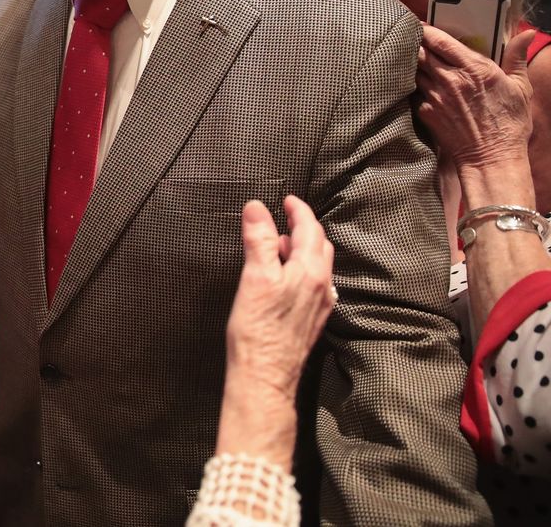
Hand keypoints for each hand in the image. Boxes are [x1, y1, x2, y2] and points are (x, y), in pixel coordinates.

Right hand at [224, 196, 333, 399]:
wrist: (265, 376)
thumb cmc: (258, 330)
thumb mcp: (255, 277)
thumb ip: (258, 240)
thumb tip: (257, 209)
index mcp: (310, 272)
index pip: (310, 229)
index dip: (298, 210)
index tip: (287, 200)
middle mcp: (321, 286)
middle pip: (318, 246)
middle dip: (302, 228)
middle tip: (282, 218)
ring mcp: (319, 305)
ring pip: (316, 266)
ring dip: (300, 249)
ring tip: (276, 246)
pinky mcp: (311, 320)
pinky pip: (312, 285)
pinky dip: (300, 270)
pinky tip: (283, 279)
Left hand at [416, 26, 534, 172]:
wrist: (491, 157)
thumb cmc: (509, 124)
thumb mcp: (520, 87)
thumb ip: (517, 56)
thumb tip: (526, 33)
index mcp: (474, 68)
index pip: (440, 40)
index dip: (427, 30)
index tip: (421, 25)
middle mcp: (451, 79)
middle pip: (420, 51)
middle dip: (415, 43)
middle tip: (413, 40)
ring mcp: (435, 96)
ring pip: (413, 70)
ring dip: (412, 64)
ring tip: (412, 60)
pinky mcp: (425, 112)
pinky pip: (413, 92)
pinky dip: (413, 86)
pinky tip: (416, 86)